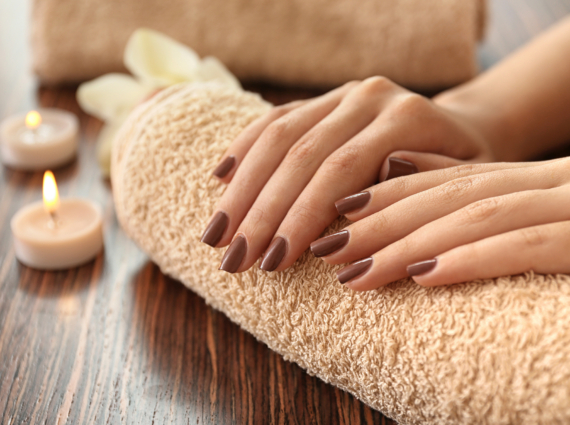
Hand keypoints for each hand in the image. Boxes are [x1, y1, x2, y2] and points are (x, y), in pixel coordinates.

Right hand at [201, 77, 495, 272]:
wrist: (467, 130)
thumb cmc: (466, 173)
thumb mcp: (461, 189)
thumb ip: (414, 193)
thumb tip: (350, 213)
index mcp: (407, 117)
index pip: (339, 171)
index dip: (300, 218)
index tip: (271, 263)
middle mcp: (368, 97)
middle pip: (300, 156)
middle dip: (261, 212)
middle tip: (232, 260)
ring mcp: (343, 94)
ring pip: (279, 137)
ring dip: (242, 189)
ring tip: (216, 235)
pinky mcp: (324, 99)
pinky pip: (275, 119)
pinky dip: (244, 149)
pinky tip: (221, 178)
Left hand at [313, 157, 569, 288]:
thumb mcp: (525, 202)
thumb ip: (465, 186)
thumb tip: (389, 164)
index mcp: (529, 176)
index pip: (443, 180)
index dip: (384, 197)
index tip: (335, 217)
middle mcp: (546, 180)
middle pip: (447, 195)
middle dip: (380, 223)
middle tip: (325, 251)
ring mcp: (569, 204)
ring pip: (474, 215)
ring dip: (408, 244)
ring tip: (356, 273)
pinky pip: (526, 245)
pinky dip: (470, 257)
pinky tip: (423, 275)